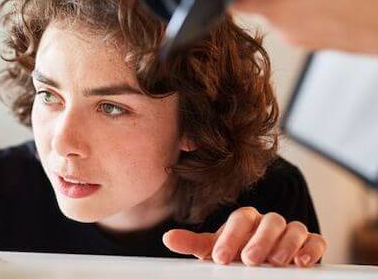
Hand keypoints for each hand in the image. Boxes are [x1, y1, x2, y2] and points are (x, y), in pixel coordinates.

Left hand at [163, 207, 325, 266]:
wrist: (262, 265)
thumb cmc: (236, 255)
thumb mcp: (215, 251)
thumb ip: (194, 244)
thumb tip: (168, 238)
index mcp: (246, 220)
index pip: (240, 219)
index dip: (230, 237)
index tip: (221, 258)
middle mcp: (269, 222)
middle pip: (269, 221)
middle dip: (259, 241)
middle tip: (249, 260)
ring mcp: (291, 232)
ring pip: (293, 228)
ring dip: (285, 245)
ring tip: (275, 262)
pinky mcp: (310, 245)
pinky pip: (315, 240)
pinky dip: (311, 249)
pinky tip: (300, 262)